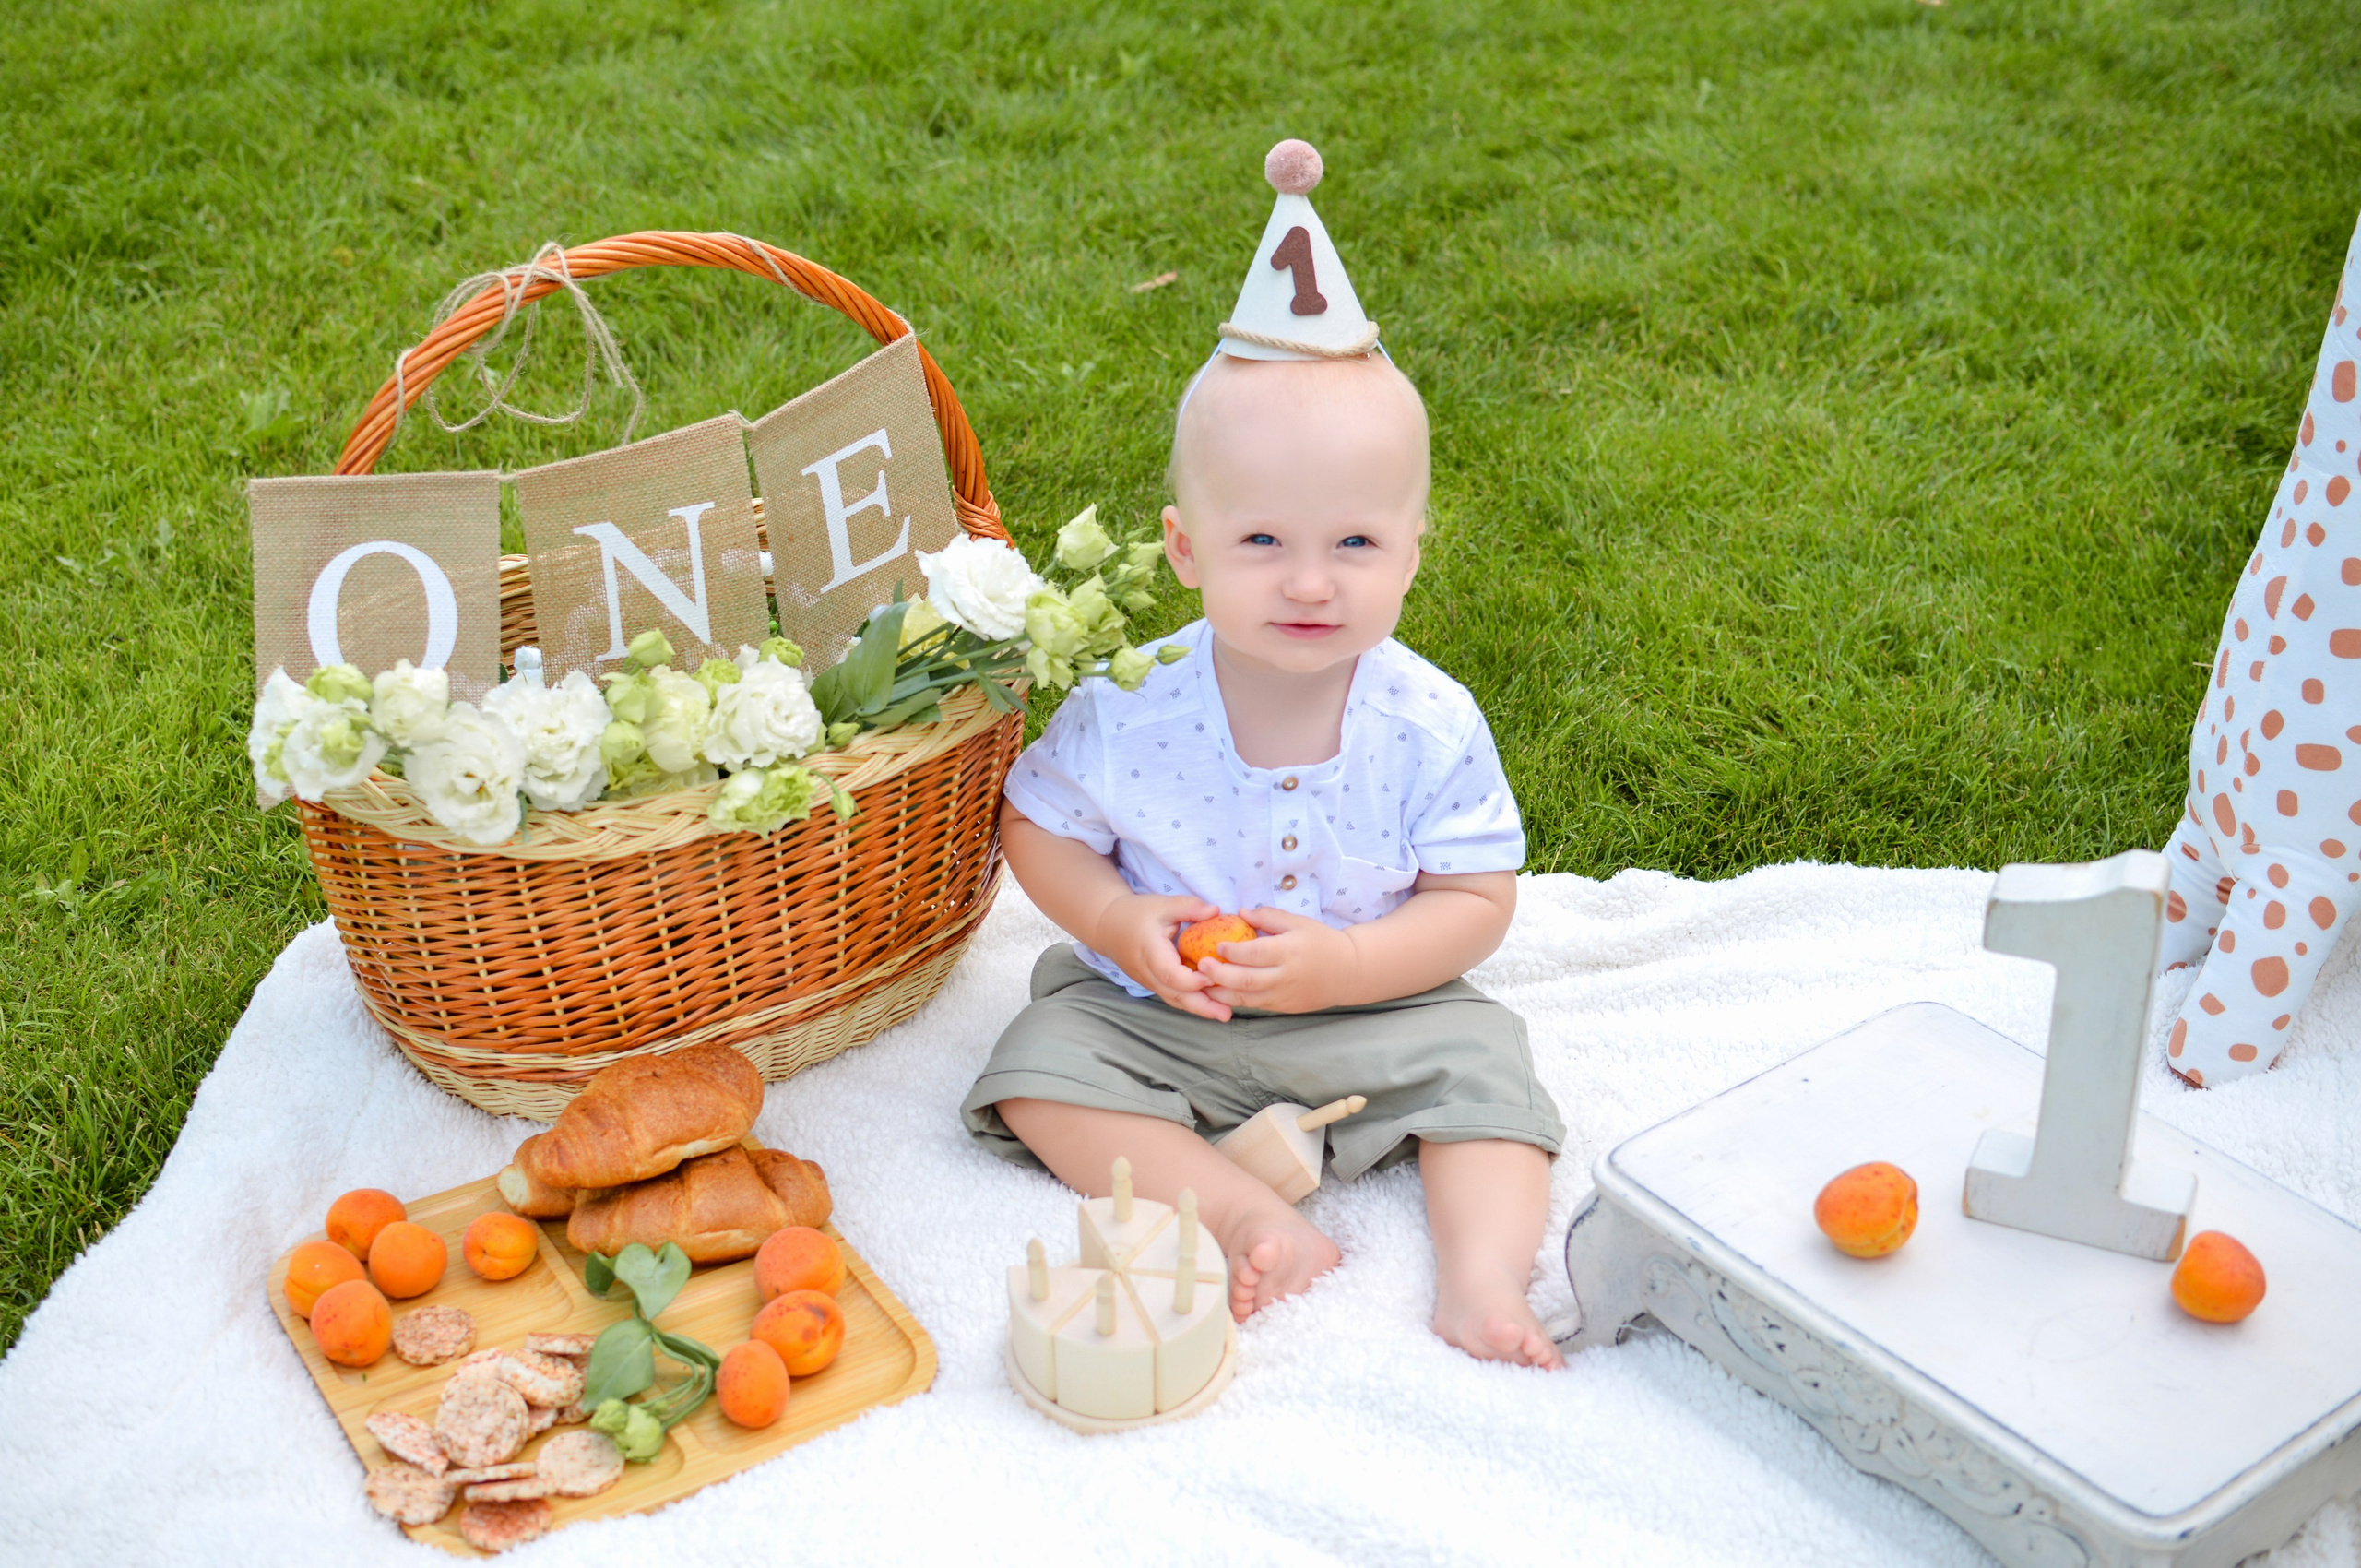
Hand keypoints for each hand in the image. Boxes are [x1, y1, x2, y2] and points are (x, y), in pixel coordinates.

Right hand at [1089, 892, 1230, 1019]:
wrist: (1108, 927)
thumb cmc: (1137, 914)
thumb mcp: (1162, 904)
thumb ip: (1189, 907)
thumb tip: (1216, 910)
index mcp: (1150, 952)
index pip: (1170, 974)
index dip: (1193, 980)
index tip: (1214, 976)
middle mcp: (1148, 972)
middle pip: (1175, 996)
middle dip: (1202, 1007)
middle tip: (1226, 1014)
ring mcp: (1149, 982)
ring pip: (1174, 1000)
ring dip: (1199, 1009)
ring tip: (1224, 1014)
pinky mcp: (1154, 984)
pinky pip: (1173, 997)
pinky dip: (1191, 1002)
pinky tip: (1210, 1006)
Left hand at [1193, 906, 1358, 1013]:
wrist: (1348, 972)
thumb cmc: (1321, 942)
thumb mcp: (1298, 922)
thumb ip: (1268, 916)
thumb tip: (1240, 912)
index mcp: (1290, 951)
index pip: (1255, 953)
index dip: (1233, 951)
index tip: (1217, 945)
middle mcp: (1286, 976)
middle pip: (1246, 980)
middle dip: (1220, 975)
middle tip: (1201, 966)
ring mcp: (1284, 995)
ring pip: (1246, 998)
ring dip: (1220, 992)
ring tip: (1201, 983)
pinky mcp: (1283, 1007)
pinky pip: (1254, 1005)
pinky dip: (1234, 1000)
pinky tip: (1219, 992)